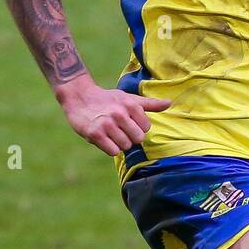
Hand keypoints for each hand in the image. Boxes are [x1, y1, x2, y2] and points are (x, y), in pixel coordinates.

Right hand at [55, 74, 171, 156]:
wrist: (79, 97)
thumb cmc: (107, 99)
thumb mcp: (129, 98)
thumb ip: (150, 104)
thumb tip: (170, 103)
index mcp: (130, 105)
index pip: (146, 128)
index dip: (138, 128)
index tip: (127, 123)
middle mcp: (119, 114)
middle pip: (138, 139)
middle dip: (130, 138)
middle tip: (119, 130)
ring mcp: (106, 124)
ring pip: (125, 146)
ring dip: (119, 143)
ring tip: (111, 133)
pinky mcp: (95, 134)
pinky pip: (113, 151)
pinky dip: (110, 149)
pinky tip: (104, 139)